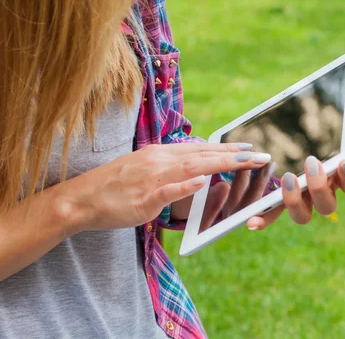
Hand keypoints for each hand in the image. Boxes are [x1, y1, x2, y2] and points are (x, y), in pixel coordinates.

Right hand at [60, 142, 271, 231]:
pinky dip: (187, 185)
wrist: (83, 198)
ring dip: (221, 164)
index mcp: (160, 154)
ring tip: (245, 162)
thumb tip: (191, 167)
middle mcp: (159, 161)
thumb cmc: (113, 185)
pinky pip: (169, 190)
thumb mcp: (142, 168)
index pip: (199, 149)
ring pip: (192, 167)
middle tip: (261, 154)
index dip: (225, 148)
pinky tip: (204, 181)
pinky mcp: (145, 198)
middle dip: (234, 155)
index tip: (247, 147)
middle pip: (203, 154)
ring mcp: (152, 178)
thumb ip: (167, 166)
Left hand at [246, 113, 344, 229]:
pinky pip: (272, 217)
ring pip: (302, 215)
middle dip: (320, 186)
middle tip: (311, 163)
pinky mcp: (277, 205)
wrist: (287, 145)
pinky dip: (263, 220)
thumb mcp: (333, 133)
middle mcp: (320, 195)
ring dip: (295, 201)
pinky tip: (252, 221)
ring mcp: (300, 202)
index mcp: (337, 179)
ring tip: (287, 179)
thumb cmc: (317, 142)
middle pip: (327, 205)